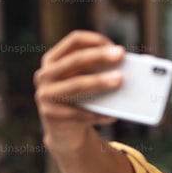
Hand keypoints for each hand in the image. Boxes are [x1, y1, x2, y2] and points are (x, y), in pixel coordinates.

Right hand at [34, 30, 124, 153]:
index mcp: (53, 59)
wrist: (65, 131)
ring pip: (76, 85)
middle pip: (74, 60)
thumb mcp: (85, 82)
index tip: (116, 47)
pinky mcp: (51, 115)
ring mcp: (45, 94)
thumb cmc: (81, 100)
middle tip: (120, 55)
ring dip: (99, 82)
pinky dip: (99, 113)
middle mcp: (45, 74)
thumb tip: (126, 66)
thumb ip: (98, 71)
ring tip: (119, 80)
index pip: (74, 41)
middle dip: (99, 57)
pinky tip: (114, 114)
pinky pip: (79, 113)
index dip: (95, 41)